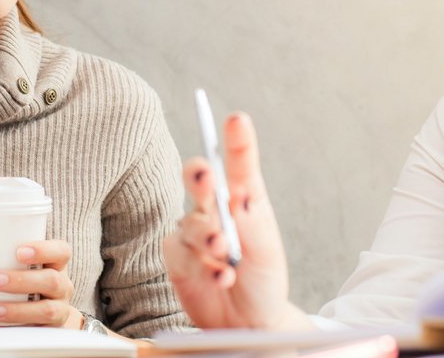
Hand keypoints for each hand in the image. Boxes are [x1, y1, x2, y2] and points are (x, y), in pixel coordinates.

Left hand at [0, 240, 81, 328]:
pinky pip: (39, 333)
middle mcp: (61, 286)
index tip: (19, 251)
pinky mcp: (52, 332)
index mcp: (54, 265)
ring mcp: (60, 310)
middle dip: (22, 280)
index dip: (44, 249)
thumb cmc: (24, 288)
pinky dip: (16, 329)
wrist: (45, 319)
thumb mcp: (9, 274)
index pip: (61, 251)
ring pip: (47, 309)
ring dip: (17, 309)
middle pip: (52, 280)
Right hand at [162, 112, 310, 329]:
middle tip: (208, 178)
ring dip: (208, 237)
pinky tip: (221, 276)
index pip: (239, 165)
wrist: (248, 323)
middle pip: (199, 179)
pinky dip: (203, 266)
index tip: (236, 120)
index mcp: (244, 199)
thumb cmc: (262, 280)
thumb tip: (239, 195)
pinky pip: (181, 254)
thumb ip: (252, 224)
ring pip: (190, 222)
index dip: (237, 141)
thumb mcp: (267, 252)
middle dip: (200, 176)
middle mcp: (214, 209)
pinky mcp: (176, 257)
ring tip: (225, 254)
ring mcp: (193, 232)